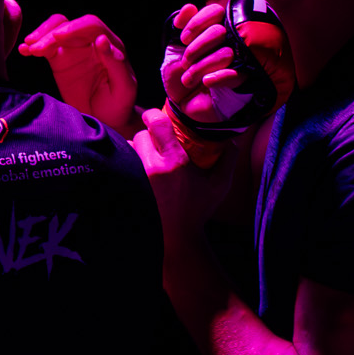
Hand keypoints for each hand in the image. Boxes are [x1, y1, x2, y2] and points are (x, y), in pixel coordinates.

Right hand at [18, 13, 137, 135]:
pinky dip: (33, 47)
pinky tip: (23, 51)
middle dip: (51, 32)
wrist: (105, 120)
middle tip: (36, 47)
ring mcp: (74, 49)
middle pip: (69, 25)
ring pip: (55, 30)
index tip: (57, 37)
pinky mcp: (60, 60)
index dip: (74, 28)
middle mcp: (91, 42)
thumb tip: (101, 40)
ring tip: (28, 47)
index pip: (91, 26)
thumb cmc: (119, 105)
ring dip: (40, 35)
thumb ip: (116, 64)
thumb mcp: (124, 88)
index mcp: (110, 45)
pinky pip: (45, 47)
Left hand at [131, 105, 235, 247]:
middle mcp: (152, 168)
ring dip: (137, 150)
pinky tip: (137, 171)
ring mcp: (136, 178)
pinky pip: (121, 164)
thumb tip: (231, 139)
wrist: (174, 239)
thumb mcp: (220, 185)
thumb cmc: (197, 212)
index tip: (153, 116)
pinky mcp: (125, 187)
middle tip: (158, 147)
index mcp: (175, 163)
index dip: (153, 115)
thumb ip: (228, 158)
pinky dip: (127, 163)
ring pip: (128, 148)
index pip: (157, 124)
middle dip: (149, 137)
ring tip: (148, 161)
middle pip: (141, 135)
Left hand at [162, 4, 246, 125]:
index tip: (183, 39)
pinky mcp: (241, 80)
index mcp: (212, 30)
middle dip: (197, 47)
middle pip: (219, 31)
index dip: (197, 23)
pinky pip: (236, 73)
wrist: (183, 104)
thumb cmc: (179, 75)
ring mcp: (237, 59)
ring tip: (189, 79)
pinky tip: (206, 81)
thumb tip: (189, 7)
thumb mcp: (174, 51)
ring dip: (202, 66)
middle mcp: (227, 41)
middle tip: (186, 61)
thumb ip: (181, 28)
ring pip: (226, 52)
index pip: (214, 11)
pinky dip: (218, 77)